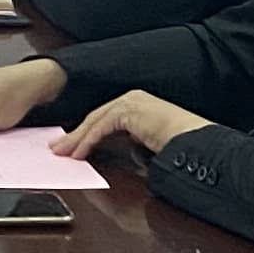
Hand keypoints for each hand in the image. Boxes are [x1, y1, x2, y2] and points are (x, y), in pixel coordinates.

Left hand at [50, 91, 210, 159]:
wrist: (194, 141)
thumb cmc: (179, 144)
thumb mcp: (148, 141)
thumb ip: (132, 142)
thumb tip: (118, 152)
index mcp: (137, 104)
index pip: (105, 118)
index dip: (86, 132)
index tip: (73, 145)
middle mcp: (132, 99)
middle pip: (96, 118)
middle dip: (75, 135)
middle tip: (59, 148)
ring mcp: (130, 102)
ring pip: (95, 121)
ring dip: (77, 138)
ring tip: (63, 152)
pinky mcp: (129, 110)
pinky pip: (102, 127)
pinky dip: (88, 141)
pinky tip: (79, 152)